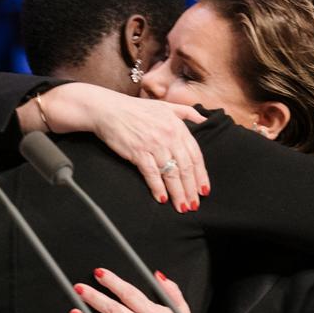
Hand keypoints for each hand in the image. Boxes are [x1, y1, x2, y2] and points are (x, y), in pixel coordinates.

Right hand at [37, 83, 208, 212]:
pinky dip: (157, 187)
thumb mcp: (166, 106)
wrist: (109, 110)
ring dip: (178, 193)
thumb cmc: (137, 109)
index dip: (201, 175)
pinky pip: (151, 173)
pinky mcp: (138, 152)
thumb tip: (204, 120)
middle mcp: (169, 136)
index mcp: (178, 127)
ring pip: (171, 173)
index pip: (196, 155)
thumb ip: (187, 112)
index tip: (204, 191)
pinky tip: (162, 199)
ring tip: (182, 207)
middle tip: (194, 205)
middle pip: (185, 168)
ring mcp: (154, 145)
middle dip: (191, 190)